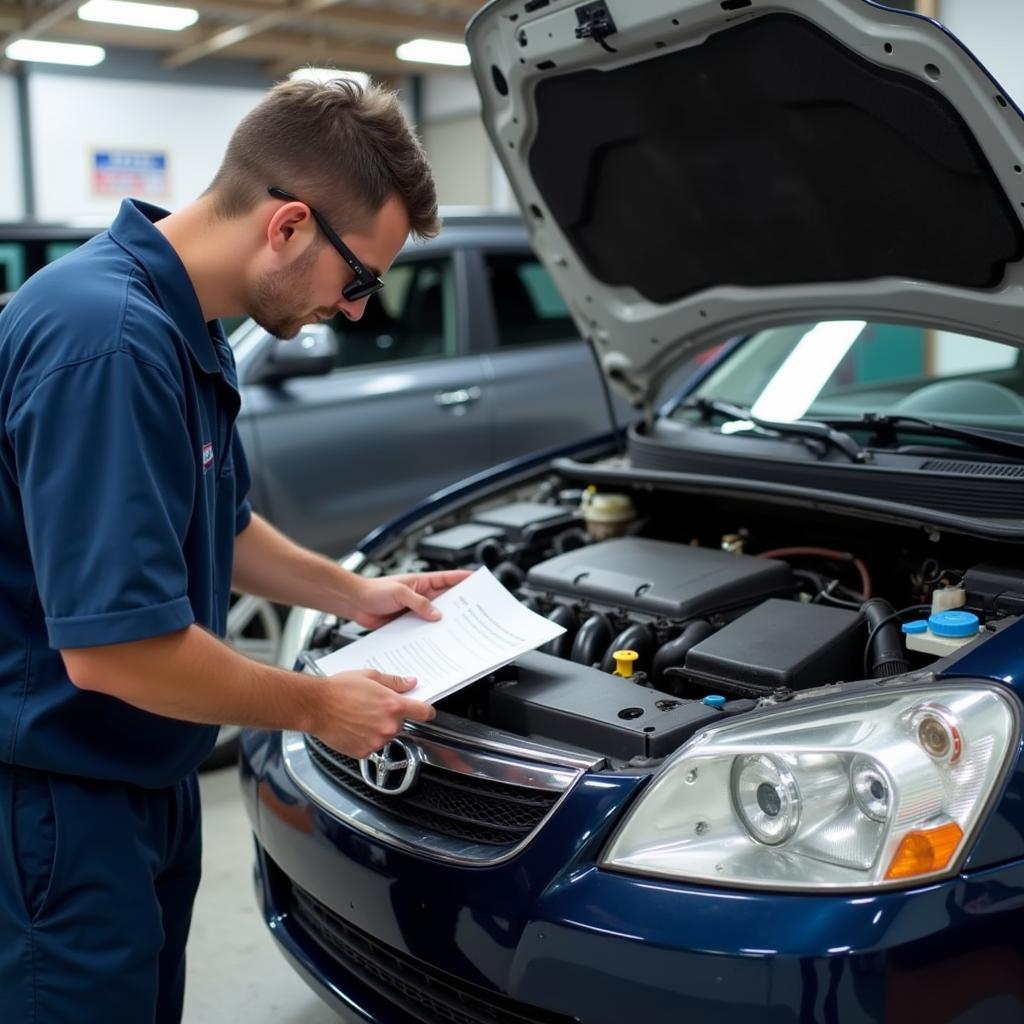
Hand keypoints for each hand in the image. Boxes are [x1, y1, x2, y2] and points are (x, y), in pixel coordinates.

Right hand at [311, 668, 434, 757]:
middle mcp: (388, 726)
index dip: (426, 711)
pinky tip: (354, 727)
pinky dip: (366, 739)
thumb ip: (394, 682)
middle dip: (391, 716)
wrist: (315, 705)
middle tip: (373, 707)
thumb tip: (410, 683)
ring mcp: (376, 741)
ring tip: (359, 716)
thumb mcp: (370, 676)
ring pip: (386, 735)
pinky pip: (372, 746)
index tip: (426, 711)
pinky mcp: (364, 752)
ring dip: (378, 728)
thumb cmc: (339, 689)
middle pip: (402, 723)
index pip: (424, 713)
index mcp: (394, 706)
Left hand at [348, 569, 471, 629]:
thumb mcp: (400, 592)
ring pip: (435, 617)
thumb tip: (437, 614)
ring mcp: (415, 610)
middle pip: (447, 600)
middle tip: (474, 614)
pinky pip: (423, 629)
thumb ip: (419, 603)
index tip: (479, 582)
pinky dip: (429, 635)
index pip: (449, 579)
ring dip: (444, 624)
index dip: (465, 580)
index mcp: (423, 582)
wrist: (355, 602)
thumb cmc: (374, 590)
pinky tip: (435, 642)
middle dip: (460, 606)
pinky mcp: (408, 624)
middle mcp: (422, 596)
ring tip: (458, 632)